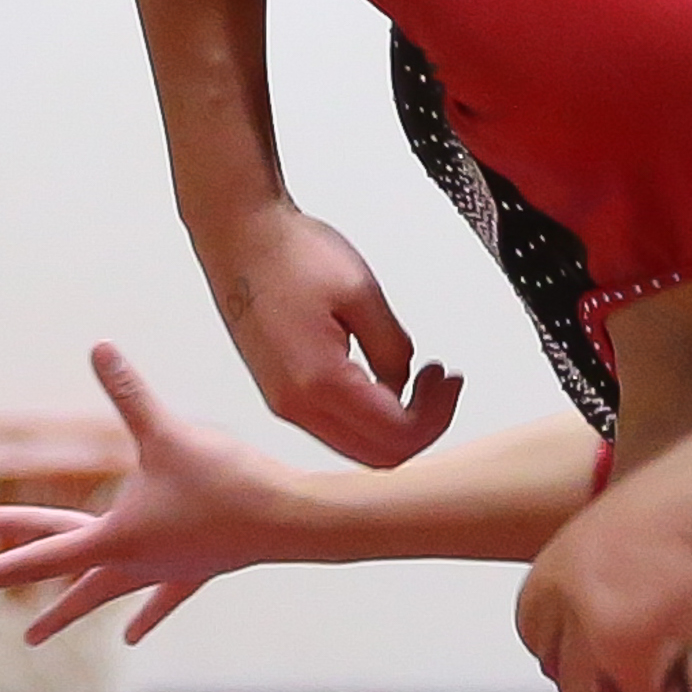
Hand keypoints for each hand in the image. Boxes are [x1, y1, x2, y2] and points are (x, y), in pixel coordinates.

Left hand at [0, 344, 298, 644]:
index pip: (36, 556)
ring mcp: (161, 571)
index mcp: (113, 537)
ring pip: (99, 594)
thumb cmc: (225, 480)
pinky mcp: (194, 569)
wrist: (287, 519)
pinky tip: (131, 636)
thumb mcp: (169, 433)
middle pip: (56, 572)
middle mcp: (129, 562)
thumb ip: (130, 393)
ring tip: (33, 635)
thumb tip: (98, 347)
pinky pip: (158, 597)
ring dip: (66, 607)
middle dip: (6, 575)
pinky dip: (142, 614)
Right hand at [197, 200, 462, 467]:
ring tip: (422, 377)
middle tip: (443, 384)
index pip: (394, 435)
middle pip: (374, 456)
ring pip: (354, 445)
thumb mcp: (362, 293)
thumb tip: (405, 381)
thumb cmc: (291, 254)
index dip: (435, 415)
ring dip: (395, 422)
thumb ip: (393, 347)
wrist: (240, 235)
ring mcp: (284, 403)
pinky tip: (387, 377)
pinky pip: (334, 424)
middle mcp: (295, 405)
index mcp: (318, 383)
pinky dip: (369, 413)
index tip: (450, 382)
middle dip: (421, 425)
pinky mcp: (281, 391)